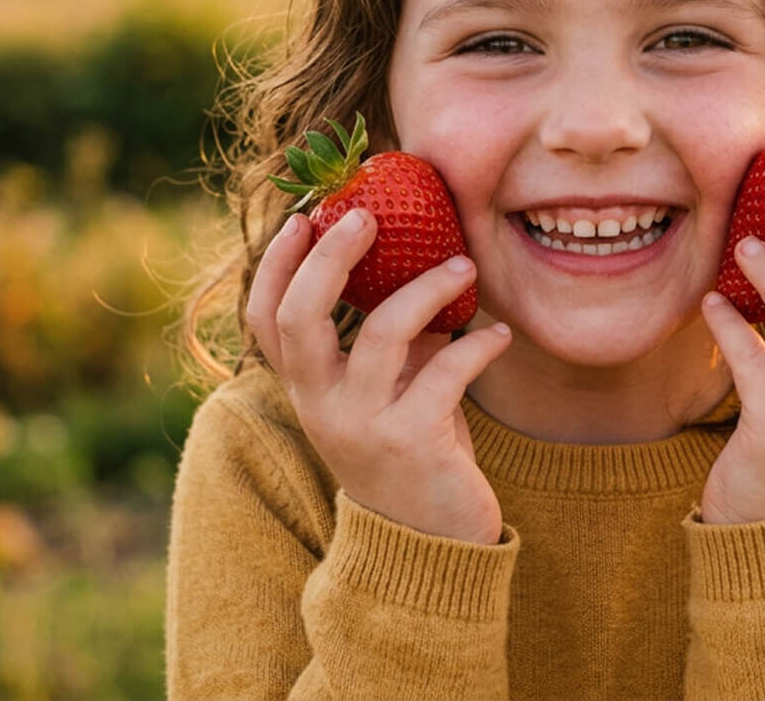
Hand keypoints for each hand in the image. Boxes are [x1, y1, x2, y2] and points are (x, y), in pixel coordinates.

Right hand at [245, 207, 514, 543]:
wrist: (430, 550)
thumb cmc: (411, 454)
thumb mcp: (386, 394)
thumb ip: (389, 342)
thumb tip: (418, 264)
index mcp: (307, 391)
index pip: (264, 319)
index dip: (274, 264)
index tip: (304, 218)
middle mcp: (322, 407)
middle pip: (299, 316)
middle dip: (329, 256)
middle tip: (367, 214)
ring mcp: (363, 427)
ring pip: (381, 332)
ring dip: (428, 287)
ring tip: (464, 266)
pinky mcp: (412, 443)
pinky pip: (446, 371)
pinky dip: (478, 345)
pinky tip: (500, 335)